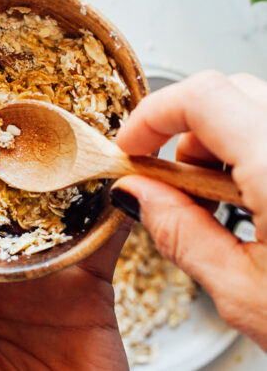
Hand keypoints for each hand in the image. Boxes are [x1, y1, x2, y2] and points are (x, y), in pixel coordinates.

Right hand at [110, 71, 266, 349]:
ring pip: (254, 108)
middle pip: (227, 92)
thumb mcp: (245, 293)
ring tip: (217, 203)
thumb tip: (135, 193)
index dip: (152, 115)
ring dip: (217, 145)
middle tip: (168, 180)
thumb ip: (178, 231)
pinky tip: (252, 201)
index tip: (131, 148)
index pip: (201, 96)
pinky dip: (250, 153)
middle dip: (182, 132)